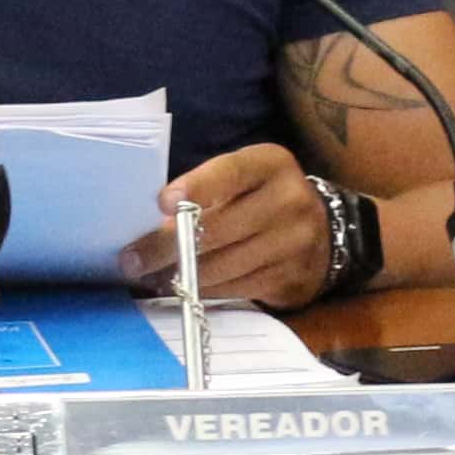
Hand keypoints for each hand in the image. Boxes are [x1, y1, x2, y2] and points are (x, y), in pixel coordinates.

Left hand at [126, 143, 342, 309]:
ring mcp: (294, 242)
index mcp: (271, 164)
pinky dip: (203, 290)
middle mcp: (288, 200)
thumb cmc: (262, 199)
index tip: (161, 203)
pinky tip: (183, 288)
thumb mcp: (244, 180)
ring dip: (181, 275)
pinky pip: (236, 288)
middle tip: (132, 261)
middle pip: (218, 228)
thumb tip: (153, 224)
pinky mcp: (291, 278)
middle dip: (167, 247)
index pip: (230, 173)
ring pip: (224, 265)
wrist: (322, 231)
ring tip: (149, 278)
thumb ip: (207, 192)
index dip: (195, 188)